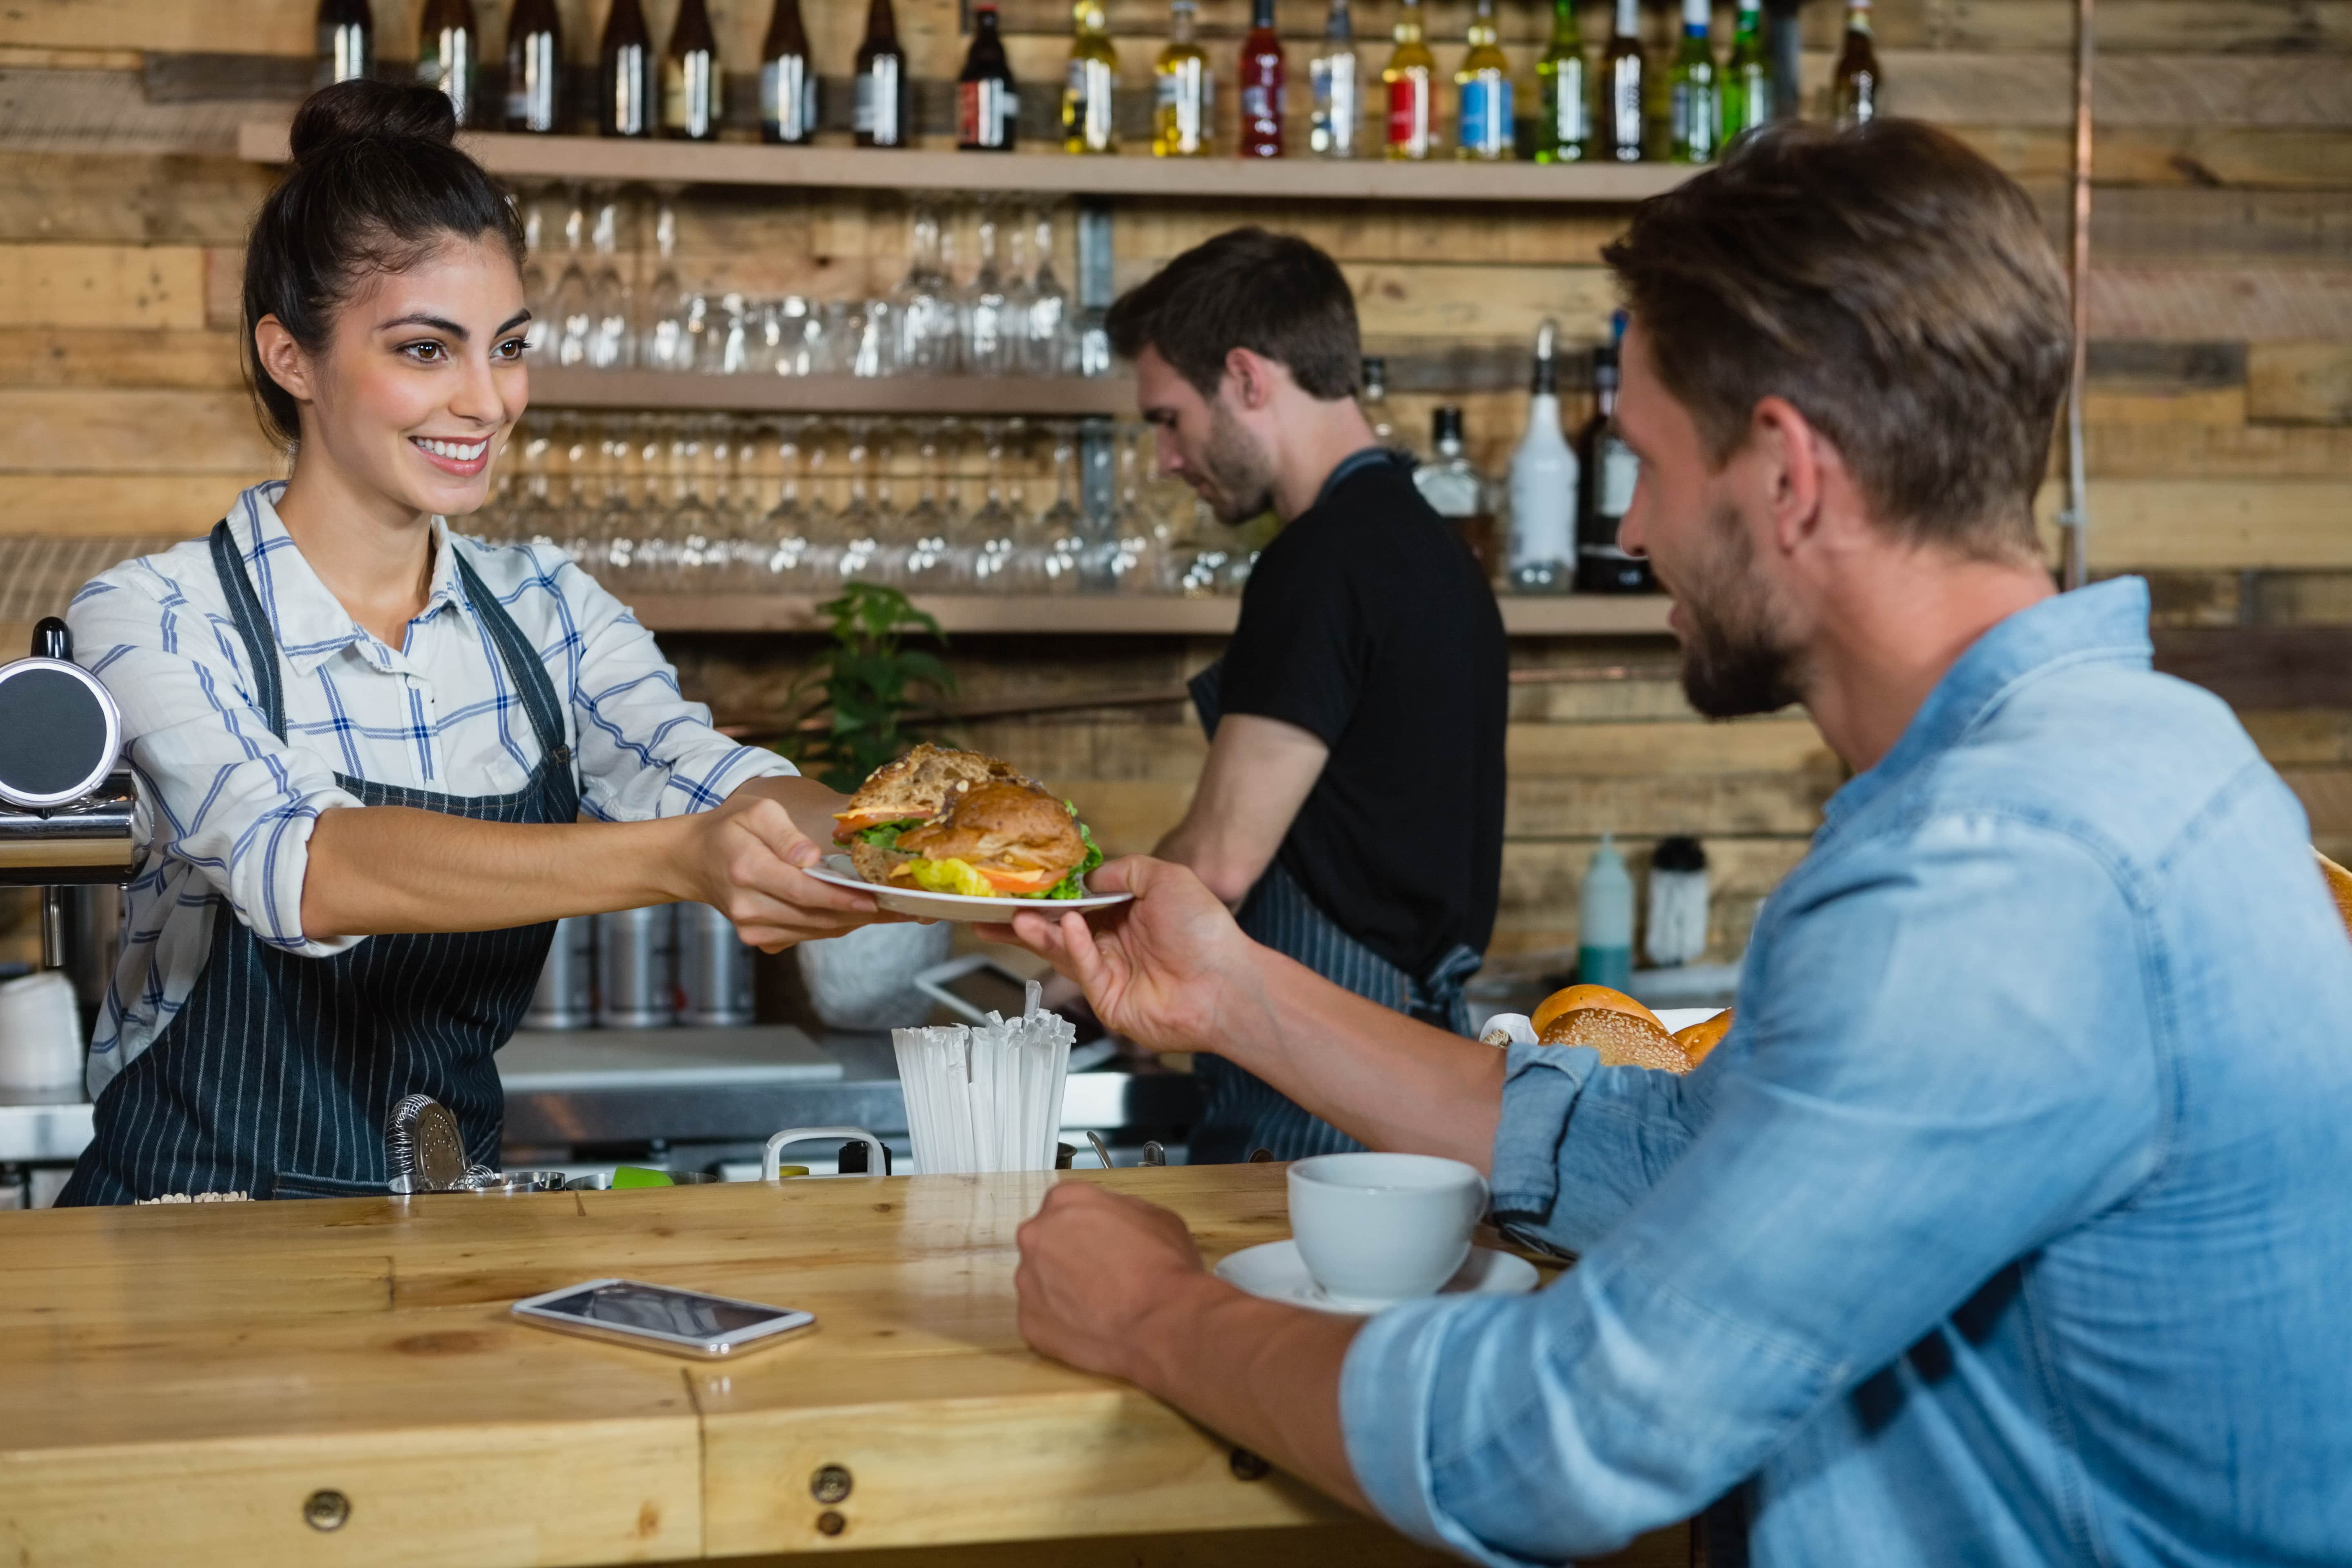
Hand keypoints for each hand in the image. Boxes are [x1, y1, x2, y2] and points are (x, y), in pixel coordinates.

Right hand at [683, 790, 896, 949]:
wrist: (694, 861)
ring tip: (894, 910)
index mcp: (748, 870)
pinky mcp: (761, 939)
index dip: (843, 899)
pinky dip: (835, 924)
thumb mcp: (755, 812)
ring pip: (817, 931)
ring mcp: (753, 929)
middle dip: (863, 913)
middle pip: (817, 917)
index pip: (804, 892)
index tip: (877, 899)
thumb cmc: (730, 829)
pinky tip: (860, 912)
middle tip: (905, 907)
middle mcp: (749, 907)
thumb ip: (784, 834)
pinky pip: (808, 935)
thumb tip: (810, 858)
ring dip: (855, 921)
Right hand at [980, 856, 1253, 1055]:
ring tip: (1014, 917)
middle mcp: (1114, 945)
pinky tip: (1069, 925)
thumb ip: (1126, 871)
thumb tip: (1089, 875)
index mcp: (1126, 916)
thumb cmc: (1206, 930)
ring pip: (1063, 951)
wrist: (1227, 983)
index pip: (1077, 903)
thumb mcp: (1168, 878)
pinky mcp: (1108, 1000)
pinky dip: (1075, 947)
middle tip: (990, 908)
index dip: (1049, 895)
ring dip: (1038, 933)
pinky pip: (1084, 969)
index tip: (1020, 884)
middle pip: (1059, 930)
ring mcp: (1109, 974)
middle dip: (1025, 920)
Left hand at [1015, 1181, 1211, 1382]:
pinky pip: (1040, 1318)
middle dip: (1067, 1257)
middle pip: (1046, 1242)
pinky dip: (1060, 1322)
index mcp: (1066, 1200)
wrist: (1162, 1322)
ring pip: (1039, 1281)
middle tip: (1098, 1275)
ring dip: (1062, 1290)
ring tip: (1096, 1305)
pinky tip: (1089, 1326)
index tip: (1098, 1242)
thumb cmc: (1164, 1270)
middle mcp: (1037, 1235)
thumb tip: (1113, 1221)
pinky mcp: (1028, 1321)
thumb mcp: (1156, 1217)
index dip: (1086, 1227)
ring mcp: (1027, 1280)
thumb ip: (1120, 1212)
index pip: (1065, 1207)